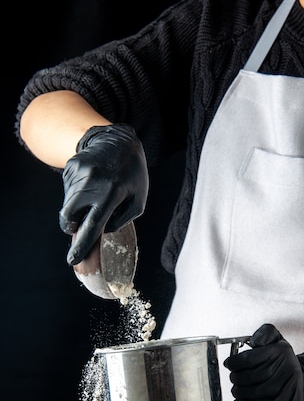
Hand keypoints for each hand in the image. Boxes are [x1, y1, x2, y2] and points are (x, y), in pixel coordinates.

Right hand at [60, 124, 148, 264]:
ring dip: (78, 207)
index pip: (93, 225)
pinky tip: (91, 183)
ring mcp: (78, 174)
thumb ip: (122, 220)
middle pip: (69, 216)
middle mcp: (92, 183)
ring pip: (68, 204)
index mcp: (112, 193)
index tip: (72, 259)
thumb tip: (101, 232)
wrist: (118, 140)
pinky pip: (68, 191)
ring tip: (95, 193)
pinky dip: (77, 194)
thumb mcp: (138, 200)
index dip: (82, 244)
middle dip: (71, 226)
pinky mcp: (70, 168)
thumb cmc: (132, 176)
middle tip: (78, 225)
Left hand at [224, 324, 303, 400]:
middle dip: (236, 379)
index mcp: (281, 351)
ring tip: (236, 391)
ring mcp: (291, 388)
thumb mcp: (275, 338)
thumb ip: (263, 334)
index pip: (249, 359)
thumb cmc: (283, 359)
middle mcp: (288, 369)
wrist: (302, 376)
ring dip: (240, 394)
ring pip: (256, 393)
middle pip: (251, 377)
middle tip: (234, 379)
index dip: (234, 363)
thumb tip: (255, 342)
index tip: (229, 364)